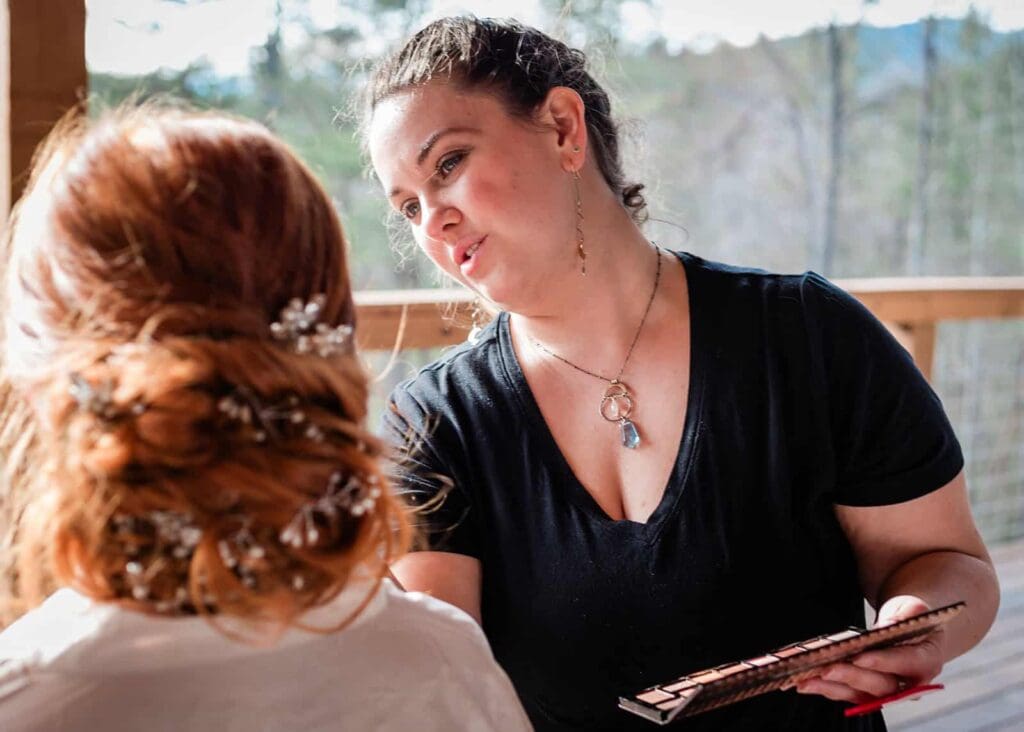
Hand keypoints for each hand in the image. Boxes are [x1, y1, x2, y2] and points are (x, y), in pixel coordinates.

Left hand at [795, 596, 945, 703]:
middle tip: (826, 669)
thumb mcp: (912, 608)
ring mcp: (887, 690)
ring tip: (805, 681)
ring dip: (831, 688)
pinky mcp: (868, 692)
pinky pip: (848, 693)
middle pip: (880, 684)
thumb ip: (904, 616)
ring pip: (860, 694)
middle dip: (851, 676)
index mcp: (927, 660)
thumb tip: (885, 627)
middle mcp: (909, 682)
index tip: (859, 657)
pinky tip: (805, 683)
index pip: (906, 663)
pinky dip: (826, 689)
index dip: (883, 662)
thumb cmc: (911, 617)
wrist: (909, 629)